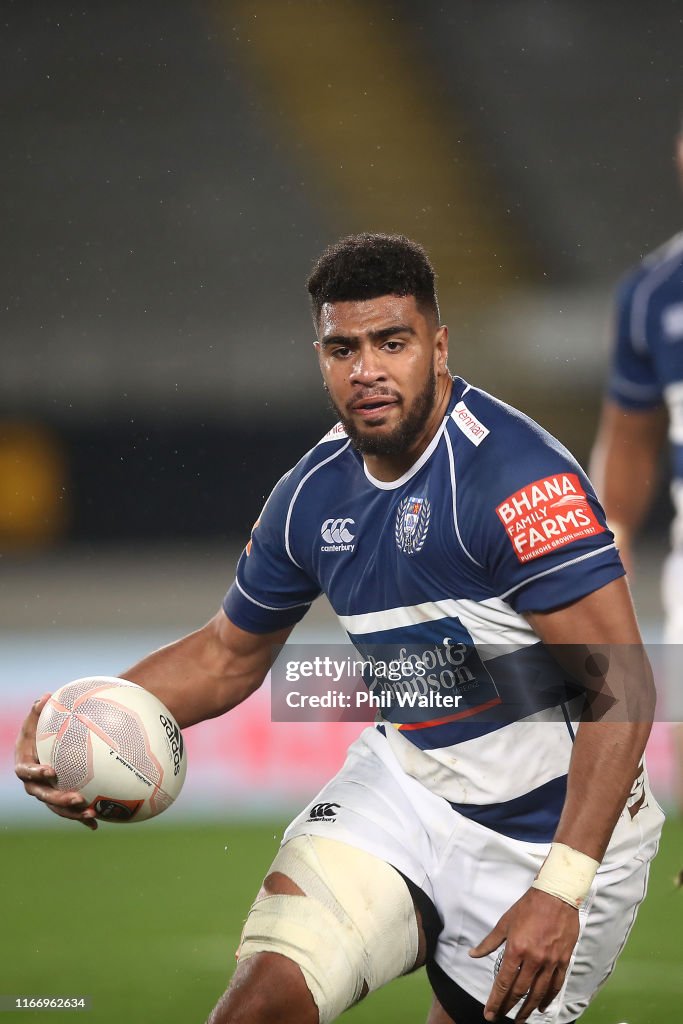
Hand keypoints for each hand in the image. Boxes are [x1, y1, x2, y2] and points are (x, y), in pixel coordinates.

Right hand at [14, 694, 98, 829]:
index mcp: (24, 764)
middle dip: (58, 799)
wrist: (43, 744)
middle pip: (43, 795)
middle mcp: (33, 783)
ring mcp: (45, 793)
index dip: (36, 773)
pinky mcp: (57, 799)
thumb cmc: (40, 728)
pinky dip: (81, 818)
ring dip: (72, 813)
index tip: (50, 771)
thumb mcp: (36, 718)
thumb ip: (38, 709)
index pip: (26, 771)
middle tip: (76, 798)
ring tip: (92, 813)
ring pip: (56, 807)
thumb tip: (45, 697)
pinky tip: (96, 823)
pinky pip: (68, 811)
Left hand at [469, 887, 579, 1021]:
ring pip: (538, 993)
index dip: (495, 1000)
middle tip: (501, 1018)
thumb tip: (473, 954)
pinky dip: (548, 998)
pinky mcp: (563, 960)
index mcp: (517, 949)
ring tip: (520, 1019)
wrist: (556, 895)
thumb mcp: (505, 922)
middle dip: (509, 1007)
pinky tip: (542, 1006)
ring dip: (528, 1009)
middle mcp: (534, 959)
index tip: (489, 1013)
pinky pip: (556, 985)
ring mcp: (550, 961)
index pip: (503, 982)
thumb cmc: (528, 907)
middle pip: (520, 991)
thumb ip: (489, 942)